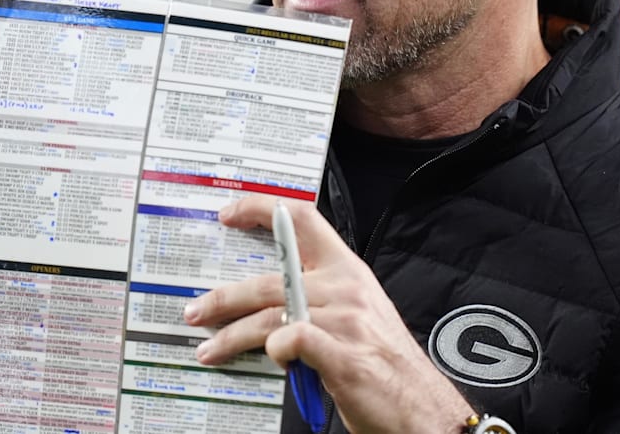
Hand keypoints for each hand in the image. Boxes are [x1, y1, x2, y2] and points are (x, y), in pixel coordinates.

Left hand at [182, 195, 474, 433]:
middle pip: (270, 278)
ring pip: (270, 314)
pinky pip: (291, 340)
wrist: (421, 408)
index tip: (228, 213)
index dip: (260, 209)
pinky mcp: (343, 356)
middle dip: (224, 297)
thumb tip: (267, 300)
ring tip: (210, 348)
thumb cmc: (385, 365)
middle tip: (197, 311)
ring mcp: (346, 321)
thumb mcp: (357, 315)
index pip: (301, 220)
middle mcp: (346, 288)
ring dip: (231, 334)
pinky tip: (272, 360)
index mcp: (349, 271)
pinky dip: (274, 350)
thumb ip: (317, 298)